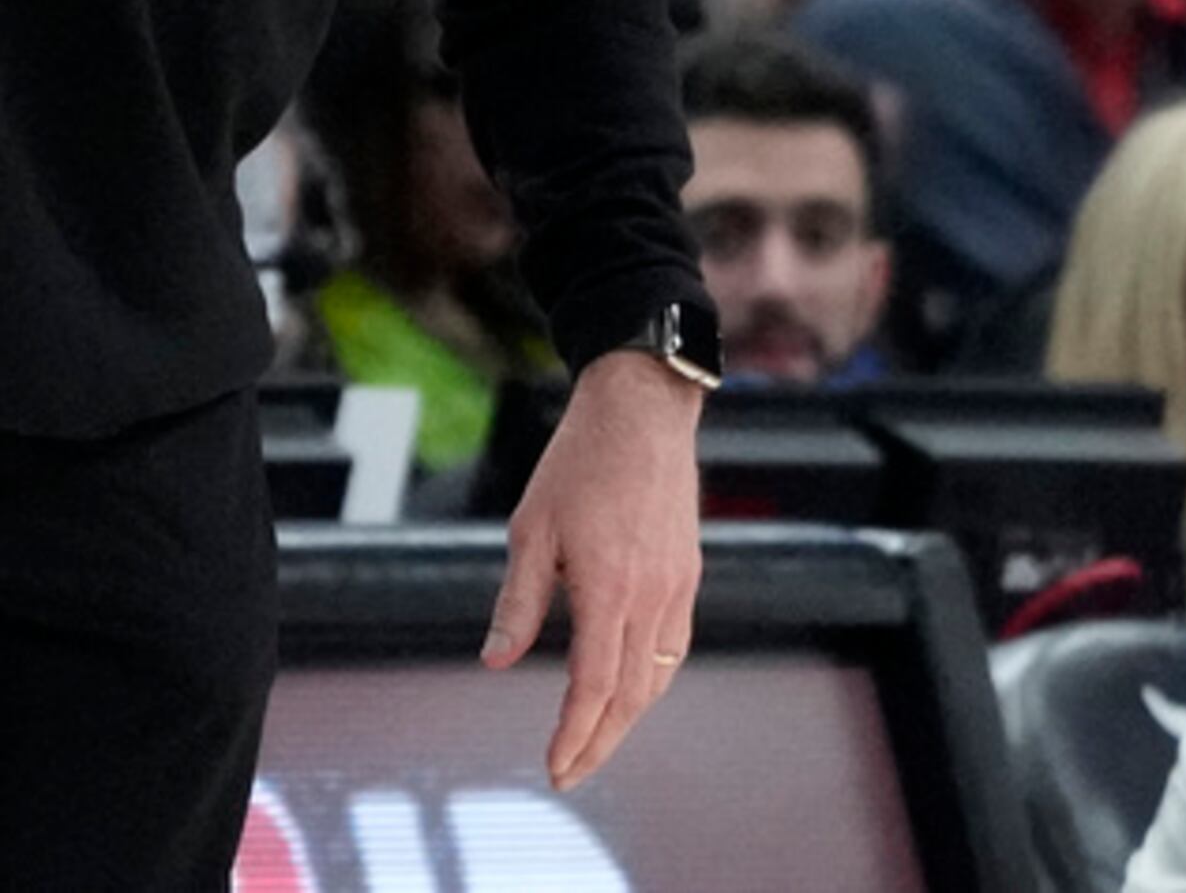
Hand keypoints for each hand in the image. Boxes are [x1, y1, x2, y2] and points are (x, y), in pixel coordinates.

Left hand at [482, 349, 703, 788]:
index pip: (595, 684)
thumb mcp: (531, 529)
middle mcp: (652, 593)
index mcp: (609, 585)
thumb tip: (496, 662)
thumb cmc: (580, 462)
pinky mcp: (688, 572)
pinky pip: (675, 645)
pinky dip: (652, 680)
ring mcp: (678, 584)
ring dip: (628, 718)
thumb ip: (518, 601)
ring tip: (595, 741)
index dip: (575, 734)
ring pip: (660, 676)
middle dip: (600, 742)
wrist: (642, 411)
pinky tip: (631, 689)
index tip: (554, 767)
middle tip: (569, 774)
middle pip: (633, 695)